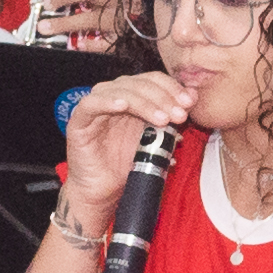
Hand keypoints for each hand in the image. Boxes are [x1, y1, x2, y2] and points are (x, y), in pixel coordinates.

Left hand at [21, 0, 136, 52]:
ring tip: (44, 28)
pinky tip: (78, 45)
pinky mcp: (123, 41)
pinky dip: (88, 45)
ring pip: (90, 19)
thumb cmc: (131, 11)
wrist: (162, 30)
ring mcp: (121, 20)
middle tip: (47, 4)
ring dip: (64, 23)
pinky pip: (102, 44)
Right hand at [53, 73, 199, 226]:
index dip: (171, 88)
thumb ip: (172, 118)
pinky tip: (123, 106)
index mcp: (133, 98)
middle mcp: (114, 97)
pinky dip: (107, 101)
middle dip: (163, 97)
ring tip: (162, 120)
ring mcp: (95, 106)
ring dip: (144, 102)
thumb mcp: (158, 140)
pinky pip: (90, 104)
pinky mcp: (78, 121)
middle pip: (139, 83)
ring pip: (119, 90)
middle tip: (179, 115)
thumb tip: (193, 97)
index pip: (152, 80)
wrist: (105, 192)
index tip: (188, 103)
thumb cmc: (128, 165)